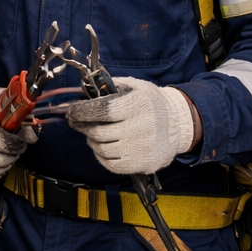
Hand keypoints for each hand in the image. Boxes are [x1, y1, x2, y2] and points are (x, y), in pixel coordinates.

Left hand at [66, 77, 195, 174]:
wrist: (178, 125)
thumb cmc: (151, 104)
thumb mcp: (136, 86)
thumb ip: (111, 86)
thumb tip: (85, 89)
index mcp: (139, 104)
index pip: (104, 110)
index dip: (83, 112)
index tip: (73, 112)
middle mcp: (143, 126)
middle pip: (100, 132)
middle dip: (84, 127)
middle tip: (79, 124)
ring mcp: (143, 147)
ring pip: (103, 149)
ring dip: (92, 142)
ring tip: (94, 134)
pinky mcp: (144, 163)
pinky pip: (112, 164)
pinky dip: (102, 157)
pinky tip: (103, 148)